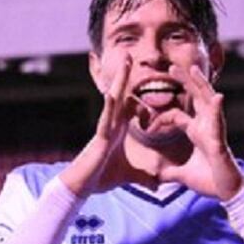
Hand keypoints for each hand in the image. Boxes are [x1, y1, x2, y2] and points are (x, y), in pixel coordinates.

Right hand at [59, 55, 141, 195]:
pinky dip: (109, 107)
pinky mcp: (100, 137)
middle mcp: (112, 124)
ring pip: (113, 100)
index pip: (131, 108)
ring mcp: (105, 128)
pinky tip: (113, 95)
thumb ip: (146, 177)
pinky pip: (105, 119)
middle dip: (125, 77)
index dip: (141, 97)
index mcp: (119, 130)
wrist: (84, 186)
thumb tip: (159, 184)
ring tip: (125, 63)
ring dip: (119, 81)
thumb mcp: (132, 176)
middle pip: (121, 96)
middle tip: (130, 57)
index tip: (150, 87)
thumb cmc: (104, 177)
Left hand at [152, 65, 243, 199]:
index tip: (147, 126)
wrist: (226, 193)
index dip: (161, 117)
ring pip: (208, 102)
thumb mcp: (183, 175)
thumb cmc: (210, 181)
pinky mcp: (219, 141)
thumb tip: (158, 176)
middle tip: (172, 66)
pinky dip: (218, 109)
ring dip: (201, 85)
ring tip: (193, 69)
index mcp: (197, 132)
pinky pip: (219, 122)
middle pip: (195, 98)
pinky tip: (218, 97)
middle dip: (185, 82)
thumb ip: (171, 172)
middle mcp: (206, 127)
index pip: (177, 115)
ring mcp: (214, 132)